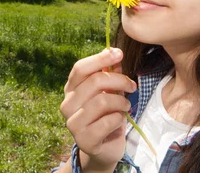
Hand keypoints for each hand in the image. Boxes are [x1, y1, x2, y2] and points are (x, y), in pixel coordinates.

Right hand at [60, 48, 136, 171]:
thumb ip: (111, 73)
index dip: (100, 59)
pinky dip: (119, 118)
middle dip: (119, 80)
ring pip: (102, 101)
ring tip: (126, 106)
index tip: (119, 53)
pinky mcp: (84, 140)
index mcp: (71, 89)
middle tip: (132, 86)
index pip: (80, 68)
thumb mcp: (110, 91)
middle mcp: (67, 104)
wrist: (105, 148)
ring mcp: (72, 123)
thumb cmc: (107, 115)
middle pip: (94, 81)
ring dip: (121, 102)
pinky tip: (119, 120)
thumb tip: (114, 51)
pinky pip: (107, 121)